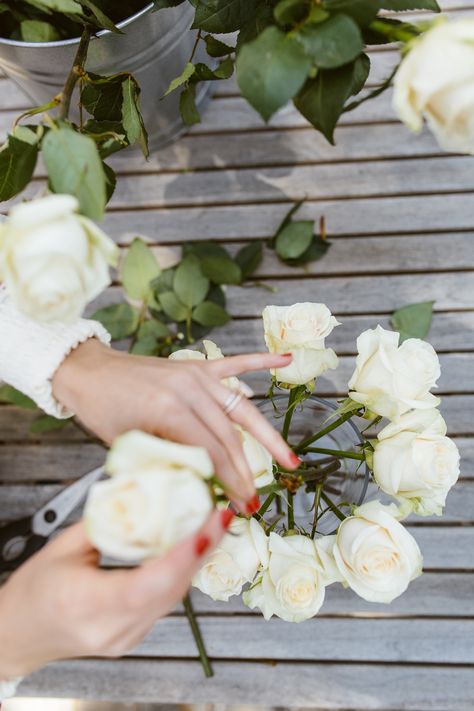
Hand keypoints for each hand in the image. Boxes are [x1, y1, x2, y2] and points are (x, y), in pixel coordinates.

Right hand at [0, 510, 230, 678]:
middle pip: (172, 588)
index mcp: (87, 604)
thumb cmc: (32, 592)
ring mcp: (126, 636)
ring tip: (209, 521)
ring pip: (175, 595)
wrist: (17, 634)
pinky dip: (180, 571)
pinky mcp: (135, 634)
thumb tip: (143, 489)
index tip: (211, 522)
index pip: (149, 583)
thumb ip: (106, 520)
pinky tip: (189, 547)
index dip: (186, 553)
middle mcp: (112, 627)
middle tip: (219, 510)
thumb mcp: (62, 547)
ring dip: (196, 558)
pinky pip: (167, 601)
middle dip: (202, 547)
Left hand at [53, 340, 298, 512]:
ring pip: (240, 409)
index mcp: (169, 410)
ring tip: (289, 460)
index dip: (231, 482)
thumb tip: (203, 491)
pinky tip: (288, 362)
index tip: (243, 505)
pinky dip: (261, 363)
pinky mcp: (197, 367)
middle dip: (246, 471)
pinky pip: (235, 364)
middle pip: (230, 436)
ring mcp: (196, 374)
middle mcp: (189, 389)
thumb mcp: (129, 446)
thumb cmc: (103, 411)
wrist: (90, 373)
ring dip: (266, 437)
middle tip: (256, 500)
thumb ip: (167, 464)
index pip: (212, 453)